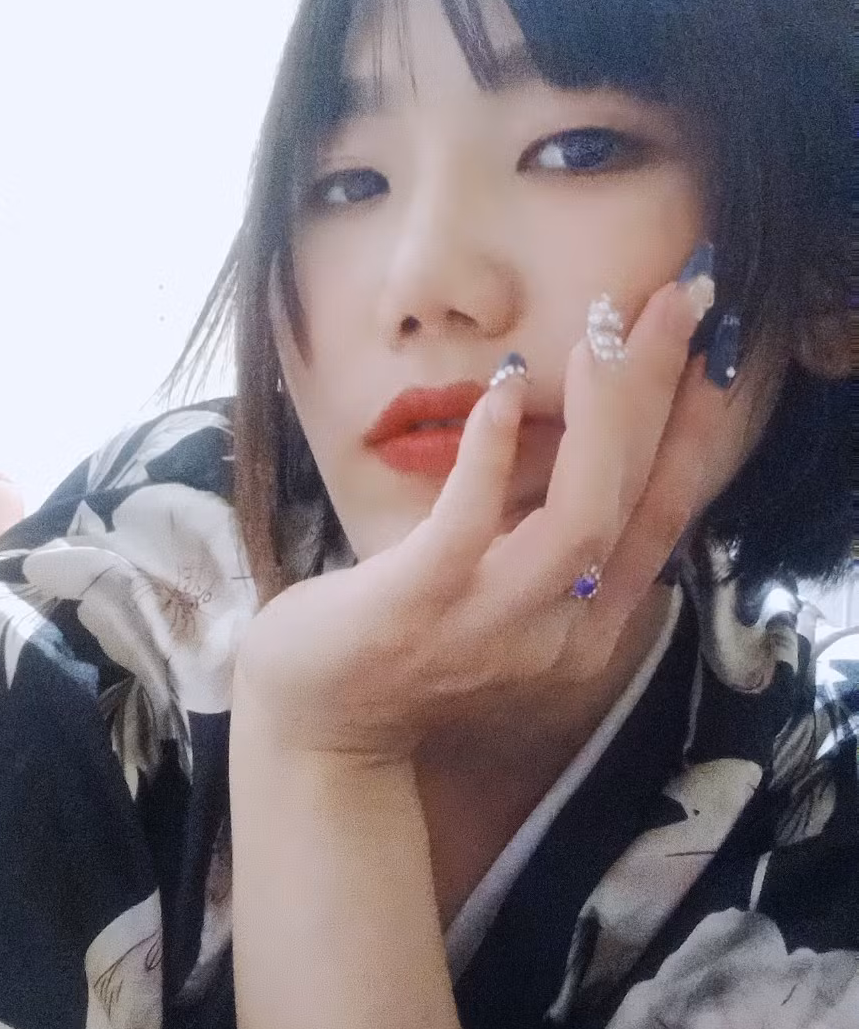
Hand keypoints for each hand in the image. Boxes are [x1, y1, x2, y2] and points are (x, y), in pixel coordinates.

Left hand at [234, 275, 722, 763]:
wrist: (317, 728)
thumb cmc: (401, 652)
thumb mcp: (500, 606)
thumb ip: (548, 554)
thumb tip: (585, 460)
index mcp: (583, 628)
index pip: (661, 521)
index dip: (693, 436)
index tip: (712, 360)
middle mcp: (557, 633)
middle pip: (635, 502)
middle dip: (664, 395)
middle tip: (682, 300)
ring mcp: (491, 623)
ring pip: (580, 518)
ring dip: (601, 420)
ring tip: (603, 336)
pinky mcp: (420, 604)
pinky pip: (470, 523)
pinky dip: (492, 453)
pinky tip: (502, 388)